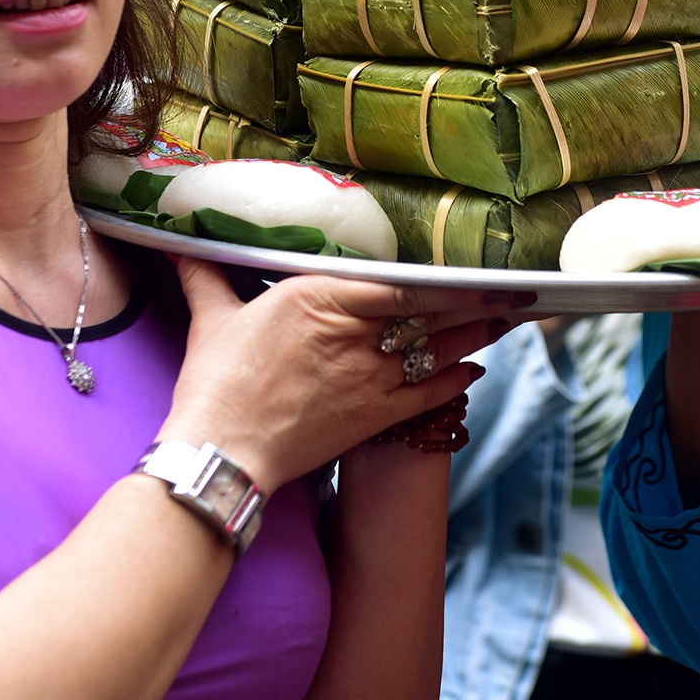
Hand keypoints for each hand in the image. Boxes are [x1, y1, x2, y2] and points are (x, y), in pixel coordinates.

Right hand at [161, 257, 521, 490]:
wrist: (222, 453)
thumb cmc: (214, 385)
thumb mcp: (212, 319)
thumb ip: (209, 277)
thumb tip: (183, 246)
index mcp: (318, 300)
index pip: (400, 284)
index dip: (448, 279)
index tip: (479, 267)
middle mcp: (354, 336)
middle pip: (430, 315)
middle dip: (478, 304)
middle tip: (516, 291)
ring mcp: (369, 379)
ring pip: (438, 353)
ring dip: (477, 337)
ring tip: (506, 322)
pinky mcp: (373, 417)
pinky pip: (429, 397)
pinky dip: (457, 383)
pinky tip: (475, 371)